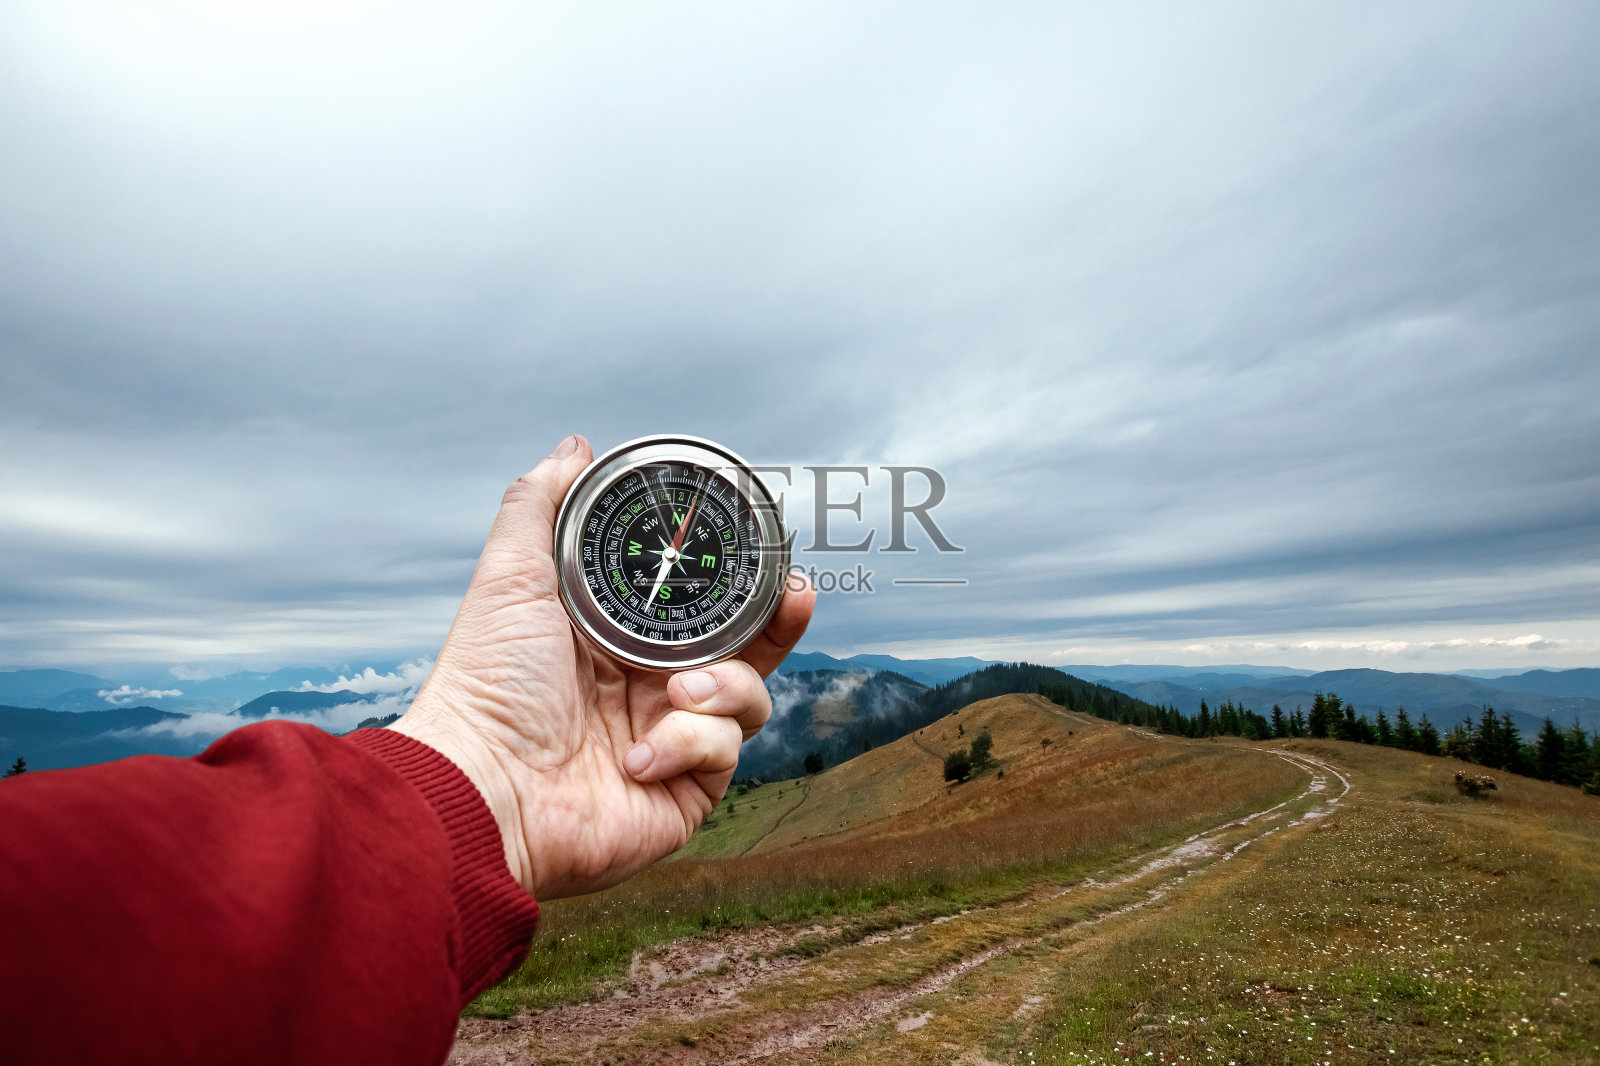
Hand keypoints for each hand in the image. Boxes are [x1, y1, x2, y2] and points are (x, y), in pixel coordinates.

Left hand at [389, 435, 814, 900]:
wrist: (483, 787)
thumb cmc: (486, 687)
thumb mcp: (511, 578)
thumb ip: (541, 505)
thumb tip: (574, 447)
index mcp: (618, 643)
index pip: (699, 605)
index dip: (740, 581)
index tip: (769, 552)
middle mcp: (649, 692)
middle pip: (745, 651)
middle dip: (778, 623)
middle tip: (793, 595)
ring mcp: (670, 743)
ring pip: (748, 700)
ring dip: (724, 687)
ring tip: (678, 690)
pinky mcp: (683, 794)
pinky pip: (723, 753)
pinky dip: (688, 744)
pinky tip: (638, 756)